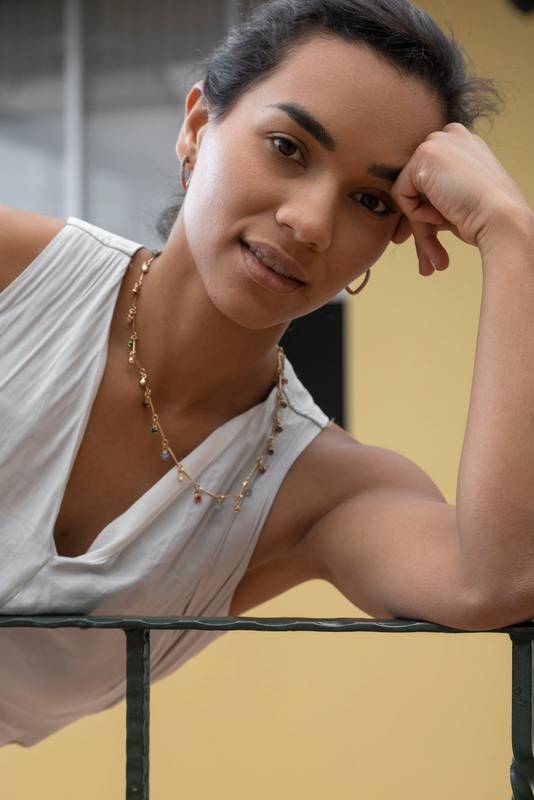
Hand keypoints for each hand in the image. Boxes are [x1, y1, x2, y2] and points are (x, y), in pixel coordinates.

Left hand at [389, 122, 531, 274]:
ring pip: (408, 193)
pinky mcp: (424, 156)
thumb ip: (431, 203)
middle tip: (427, 261)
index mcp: (461, 145)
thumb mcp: (455, 205)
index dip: (425, 212)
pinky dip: (415, 215)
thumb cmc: (485, 219)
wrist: (502, 220)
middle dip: (419, 225)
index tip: (431, 239)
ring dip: (420, 230)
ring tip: (435, 259)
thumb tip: (401, 226)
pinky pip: (400, 194)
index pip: (428, 181)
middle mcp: (449, 136)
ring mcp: (437, 143)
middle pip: (416, 187)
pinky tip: (439, 217)